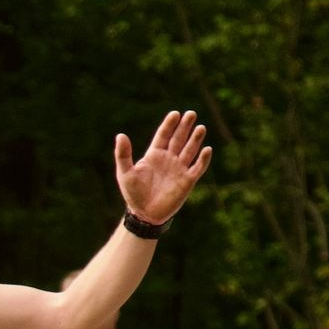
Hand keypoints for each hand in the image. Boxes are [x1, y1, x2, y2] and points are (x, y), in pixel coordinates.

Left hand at [115, 110, 212, 224]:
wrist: (144, 214)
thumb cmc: (133, 194)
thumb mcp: (125, 173)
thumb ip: (123, 154)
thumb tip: (120, 135)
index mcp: (154, 155)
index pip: (163, 135)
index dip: (169, 125)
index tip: (175, 114)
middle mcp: (169, 159)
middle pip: (179, 139)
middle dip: (185, 127)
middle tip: (191, 113)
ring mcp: (179, 169)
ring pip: (190, 150)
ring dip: (195, 139)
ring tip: (201, 127)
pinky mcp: (187, 181)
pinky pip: (197, 168)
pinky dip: (203, 159)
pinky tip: (207, 149)